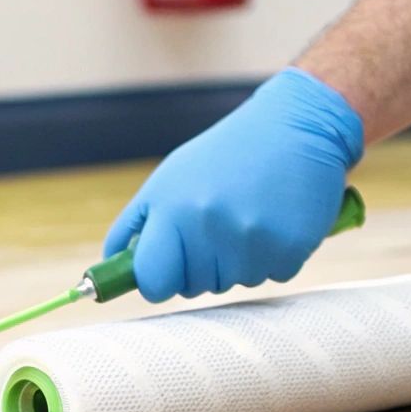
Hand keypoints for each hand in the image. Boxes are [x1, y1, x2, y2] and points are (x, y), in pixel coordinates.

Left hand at [102, 68, 363, 301]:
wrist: (298, 125)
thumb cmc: (228, 153)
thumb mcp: (172, 178)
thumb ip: (138, 223)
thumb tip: (112, 265)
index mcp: (174, 209)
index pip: (152, 280)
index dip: (158, 279)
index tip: (167, 268)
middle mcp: (210, 227)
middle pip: (194, 287)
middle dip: (201, 265)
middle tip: (218, 223)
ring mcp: (252, 240)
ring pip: (234, 283)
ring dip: (239, 260)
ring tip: (250, 215)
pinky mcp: (290, 248)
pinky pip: (272, 276)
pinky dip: (273, 255)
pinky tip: (276, 218)